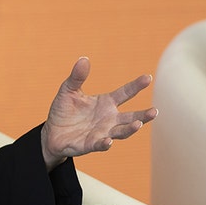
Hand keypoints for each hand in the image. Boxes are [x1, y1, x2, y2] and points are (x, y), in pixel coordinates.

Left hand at [41, 57, 157, 168]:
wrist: (51, 132)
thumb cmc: (64, 110)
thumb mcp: (68, 90)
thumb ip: (77, 77)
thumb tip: (84, 59)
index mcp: (106, 103)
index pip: (125, 93)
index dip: (136, 86)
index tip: (148, 77)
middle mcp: (109, 119)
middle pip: (130, 117)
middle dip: (143, 115)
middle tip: (154, 111)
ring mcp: (102, 133)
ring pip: (121, 132)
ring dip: (130, 129)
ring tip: (138, 124)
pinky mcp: (90, 144)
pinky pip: (100, 145)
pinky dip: (105, 144)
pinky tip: (108, 141)